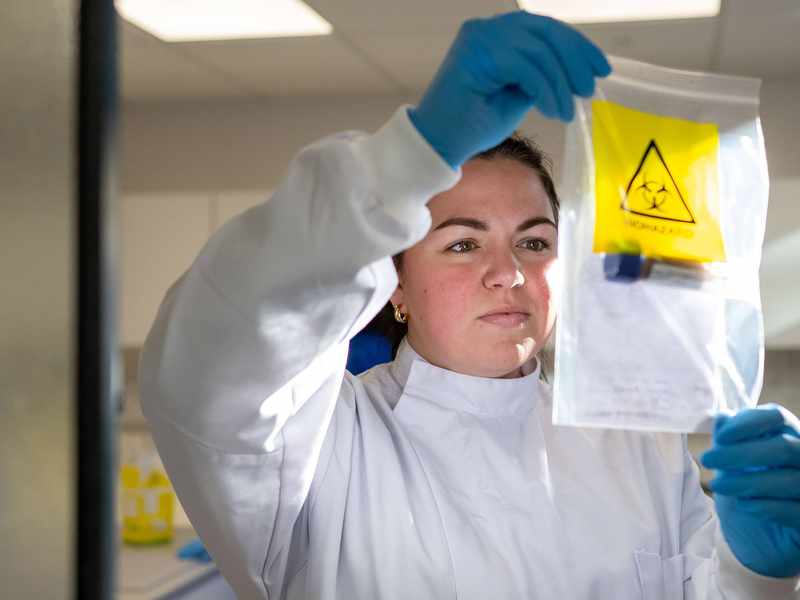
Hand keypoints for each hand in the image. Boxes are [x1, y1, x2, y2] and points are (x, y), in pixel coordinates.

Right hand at [408, 10, 610, 168]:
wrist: (439, 144)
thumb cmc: (473, 124)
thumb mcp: (518, 94)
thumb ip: (540, 74)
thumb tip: (575, 70)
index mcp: (495, 33)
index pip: (544, 28)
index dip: (576, 45)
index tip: (600, 68)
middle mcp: (485, 28)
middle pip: (545, 31)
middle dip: (575, 59)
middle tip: (589, 88)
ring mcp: (479, 38)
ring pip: (538, 50)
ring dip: (559, 83)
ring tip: (565, 110)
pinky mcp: (477, 54)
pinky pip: (526, 66)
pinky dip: (545, 89)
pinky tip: (552, 110)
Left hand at [700, 404, 799, 577]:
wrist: (759, 538)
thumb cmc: (747, 488)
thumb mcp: (731, 461)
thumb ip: (729, 438)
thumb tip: (722, 418)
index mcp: (788, 435)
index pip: (777, 416)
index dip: (749, 422)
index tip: (721, 436)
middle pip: (783, 447)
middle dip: (740, 453)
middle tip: (708, 459)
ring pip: (790, 479)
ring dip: (748, 481)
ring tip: (718, 485)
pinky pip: (796, 511)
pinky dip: (767, 507)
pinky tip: (744, 505)